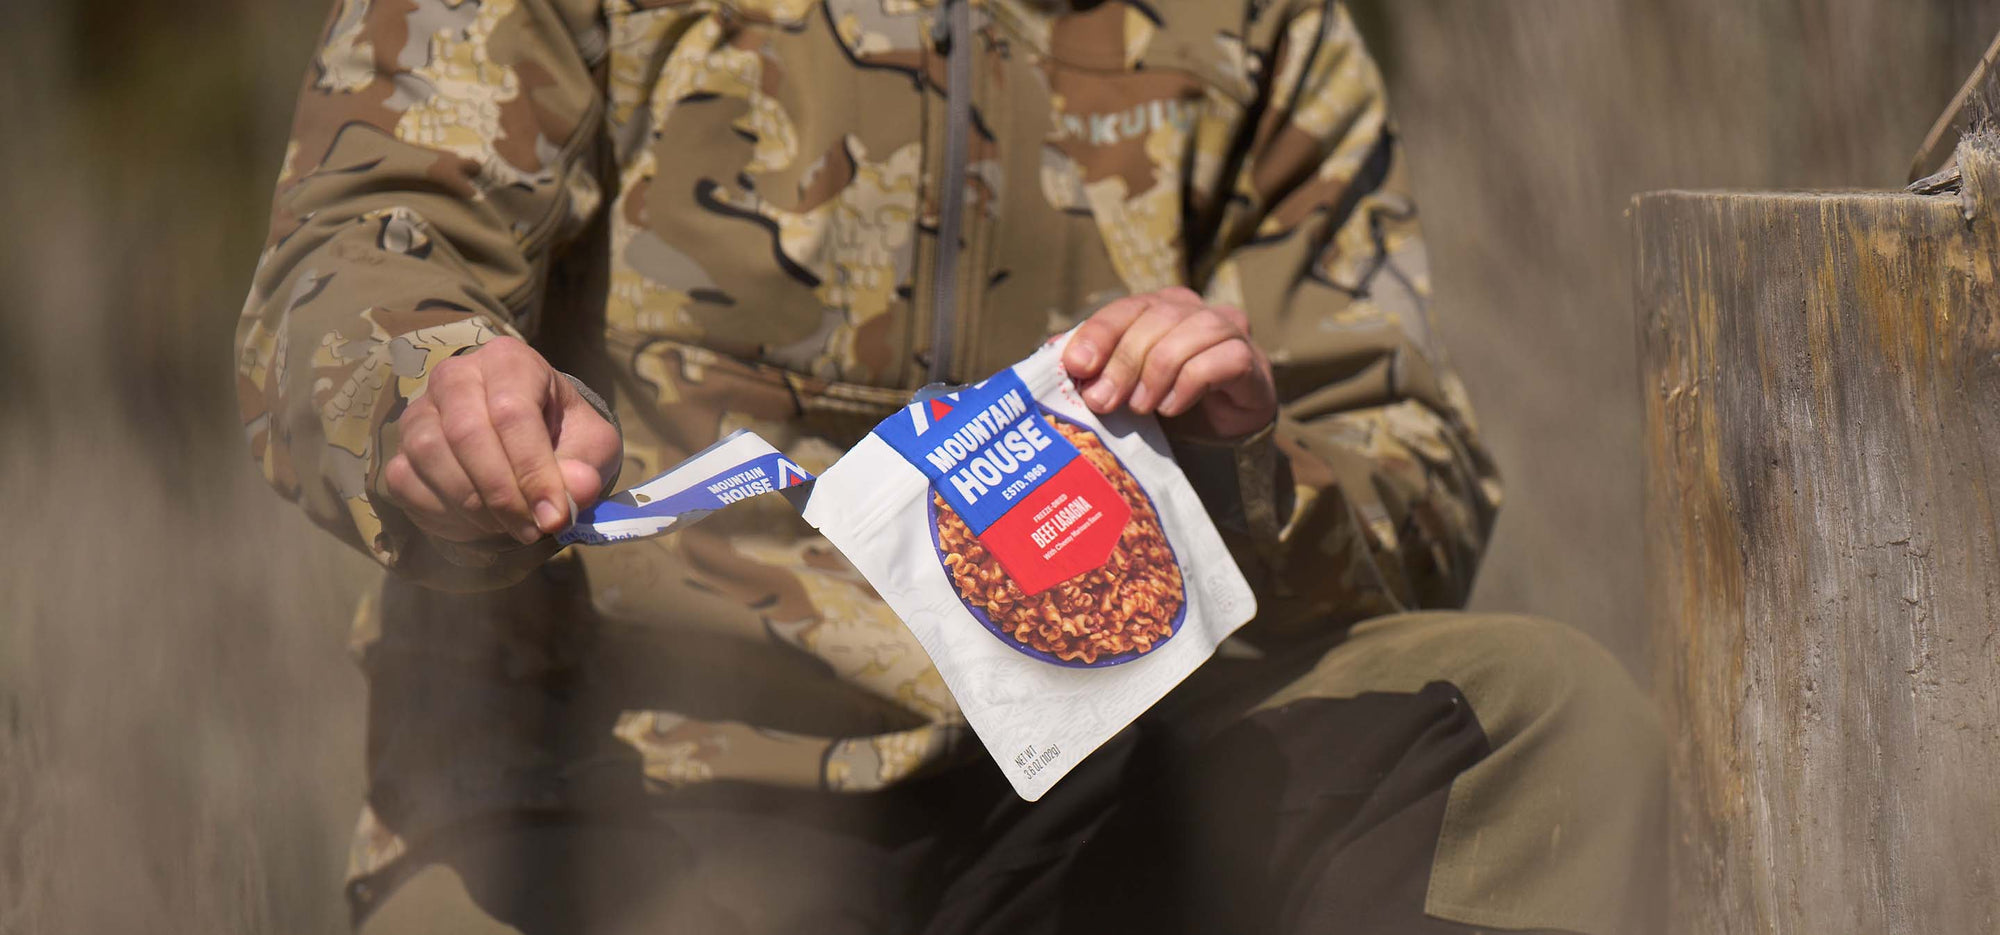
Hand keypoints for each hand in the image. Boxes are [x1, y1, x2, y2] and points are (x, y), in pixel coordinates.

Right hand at [384, 337, 620, 544]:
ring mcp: (419, 411)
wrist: (527, 447)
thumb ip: (586, 467)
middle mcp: (455, 375)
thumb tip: (578, 490)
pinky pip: (406, 482)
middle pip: (466, 434)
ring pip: (430, 456)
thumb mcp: (591, 449)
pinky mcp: (398, 448)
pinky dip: (442, 514)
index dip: (533, 471)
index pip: (513, 412)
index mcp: (509, 361)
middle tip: (531, 529)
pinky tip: (477, 522)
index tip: (554, 516)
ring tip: (509, 525)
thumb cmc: (563, 438)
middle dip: (502, 494)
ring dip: (472, 505)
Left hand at [1061, 287, 1277, 438]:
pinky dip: (1189, 385)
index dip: (1099, 334)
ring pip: (1188, 335)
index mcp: (1158, 306)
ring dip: (1157, 374)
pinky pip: (1220, 360)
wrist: (1222, 434)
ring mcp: (1226, 329)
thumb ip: (1094, 366)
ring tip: (1141, 407)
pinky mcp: (1248, 358)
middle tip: (1103, 401)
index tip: (1077, 367)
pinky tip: (1173, 406)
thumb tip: (1050, 352)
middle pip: (1155, 320)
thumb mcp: (1124, 384)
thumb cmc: (1166, 401)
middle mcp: (1193, 309)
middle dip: (1122, 362)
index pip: (1125, 308)